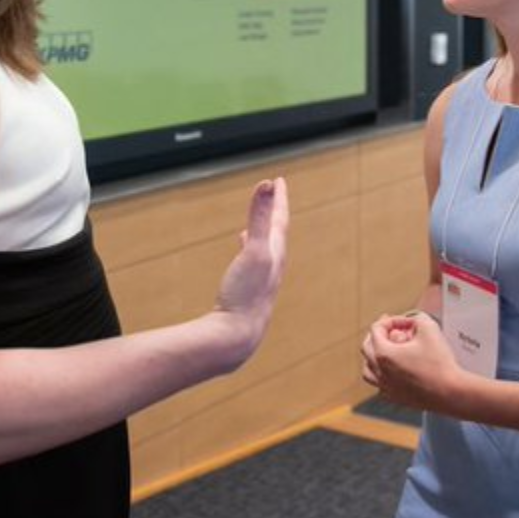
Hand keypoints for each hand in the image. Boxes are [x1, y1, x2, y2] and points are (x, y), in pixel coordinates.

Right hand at [213, 177, 289, 365]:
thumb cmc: (247, 294)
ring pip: (266, 248)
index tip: (278, 181)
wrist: (237, 337)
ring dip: (263, 231)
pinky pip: (251, 262)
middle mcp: (272, 266)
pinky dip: (248, 249)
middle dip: (275, 211)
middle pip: (277, 232)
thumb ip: (260, 216)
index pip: (280, 220)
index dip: (279, 199)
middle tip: (274, 193)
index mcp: (275, 254)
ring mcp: (261, 280)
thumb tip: (267, 183)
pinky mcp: (248, 291)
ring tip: (257, 221)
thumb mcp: (255, 250)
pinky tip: (241, 248)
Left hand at [361, 311, 458, 411]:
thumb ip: (417, 317)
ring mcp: (385, 386)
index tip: (406, 322)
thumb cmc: (439, 364)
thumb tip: (413, 320)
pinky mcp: (394, 397)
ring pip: (367, 369)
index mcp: (383, 354)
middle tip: (393, 330)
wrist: (450, 392)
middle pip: (367, 347)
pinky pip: (379, 385)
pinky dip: (381, 375)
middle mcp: (379, 371)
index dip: (392, 320)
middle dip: (380, 334)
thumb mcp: (429, 328)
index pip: (376, 329)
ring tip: (387, 350)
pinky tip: (394, 370)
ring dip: (374, 356)